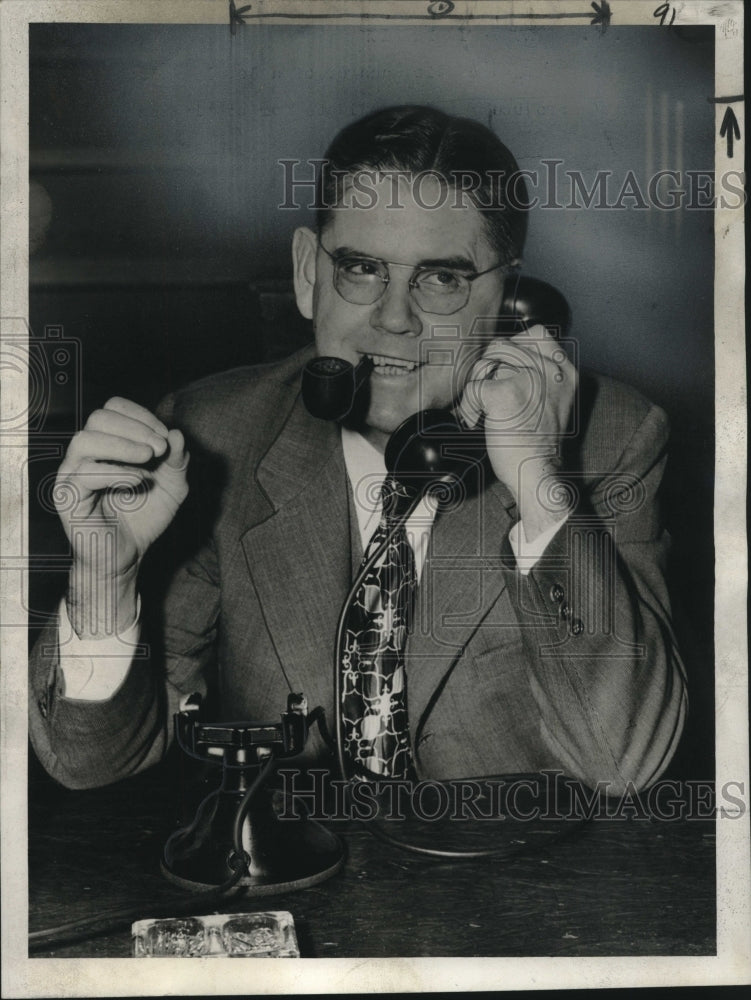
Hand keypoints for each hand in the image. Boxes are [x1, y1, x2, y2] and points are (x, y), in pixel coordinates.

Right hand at [55, 398, 188, 634]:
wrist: (127, 556)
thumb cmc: (144, 517)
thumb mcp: (174, 487)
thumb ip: (178, 461)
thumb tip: (177, 434)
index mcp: (106, 443)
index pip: (114, 408)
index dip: (141, 416)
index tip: (165, 438)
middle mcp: (85, 454)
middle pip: (98, 417)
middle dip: (135, 428)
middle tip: (159, 450)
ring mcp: (72, 474)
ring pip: (84, 440)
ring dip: (123, 445)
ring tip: (149, 460)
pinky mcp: (67, 497)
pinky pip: (84, 474)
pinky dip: (116, 473)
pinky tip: (137, 482)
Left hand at [458, 325, 576, 538]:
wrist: (538, 474)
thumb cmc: (537, 444)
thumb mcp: (552, 400)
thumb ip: (538, 375)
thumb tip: (501, 356)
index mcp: (565, 369)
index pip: (536, 334)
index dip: (513, 349)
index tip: (503, 373)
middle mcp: (551, 369)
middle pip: (504, 344)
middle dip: (488, 367)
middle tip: (486, 393)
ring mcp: (529, 378)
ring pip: (486, 361)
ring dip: (477, 384)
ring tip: (481, 408)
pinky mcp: (505, 393)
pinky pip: (473, 386)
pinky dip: (468, 406)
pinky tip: (476, 421)